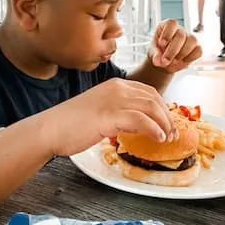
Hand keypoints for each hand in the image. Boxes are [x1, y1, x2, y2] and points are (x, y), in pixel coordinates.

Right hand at [44, 78, 178, 156]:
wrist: (50, 128)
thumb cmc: (71, 123)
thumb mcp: (100, 110)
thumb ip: (119, 112)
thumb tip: (137, 124)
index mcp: (115, 85)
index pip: (148, 91)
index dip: (162, 106)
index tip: (168, 121)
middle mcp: (117, 89)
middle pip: (154, 98)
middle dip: (168, 116)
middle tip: (174, 132)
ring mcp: (114, 101)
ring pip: (152, 107)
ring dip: (165, 124)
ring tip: (168, 137)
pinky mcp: (110, 116)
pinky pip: (141, 120)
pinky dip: (154, 130)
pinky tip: (158, 138)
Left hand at [148, 20, 201, 72]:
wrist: (164, 62)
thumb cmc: (157, 53)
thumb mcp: (152, 53)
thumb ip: (154, 55)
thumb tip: (158, 60)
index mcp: (166, 27)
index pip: (171, 23)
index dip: (167, 33)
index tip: (161, 44)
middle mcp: (179, 30)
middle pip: (181, 35)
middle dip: (172, 50)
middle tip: (165, 61)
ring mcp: (189, 38)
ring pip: (192, 40)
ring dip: (183, 53)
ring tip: (174, 61)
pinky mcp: (196, 47)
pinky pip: (198, 50)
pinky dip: (191, 57)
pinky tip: (182, 61)